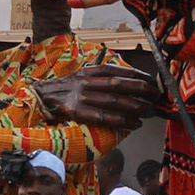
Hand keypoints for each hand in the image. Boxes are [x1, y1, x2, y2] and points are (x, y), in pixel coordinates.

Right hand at [34, 66, 158, 132]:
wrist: (39, 97)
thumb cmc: (66, 88)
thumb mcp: (83, 75)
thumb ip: (102, 76)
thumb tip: (128, 80)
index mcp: (90, 71)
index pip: (119, 71)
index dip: (138, 76)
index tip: (152, 82)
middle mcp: (87, 82)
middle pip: (120, 84)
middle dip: (141, 90)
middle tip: (155, 97)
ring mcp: (81, 97)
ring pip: (114, 101)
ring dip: (135, 107)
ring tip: (148, 111)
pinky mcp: (76, 112)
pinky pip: (103, 117)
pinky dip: (120, 120)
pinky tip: (133, 124)